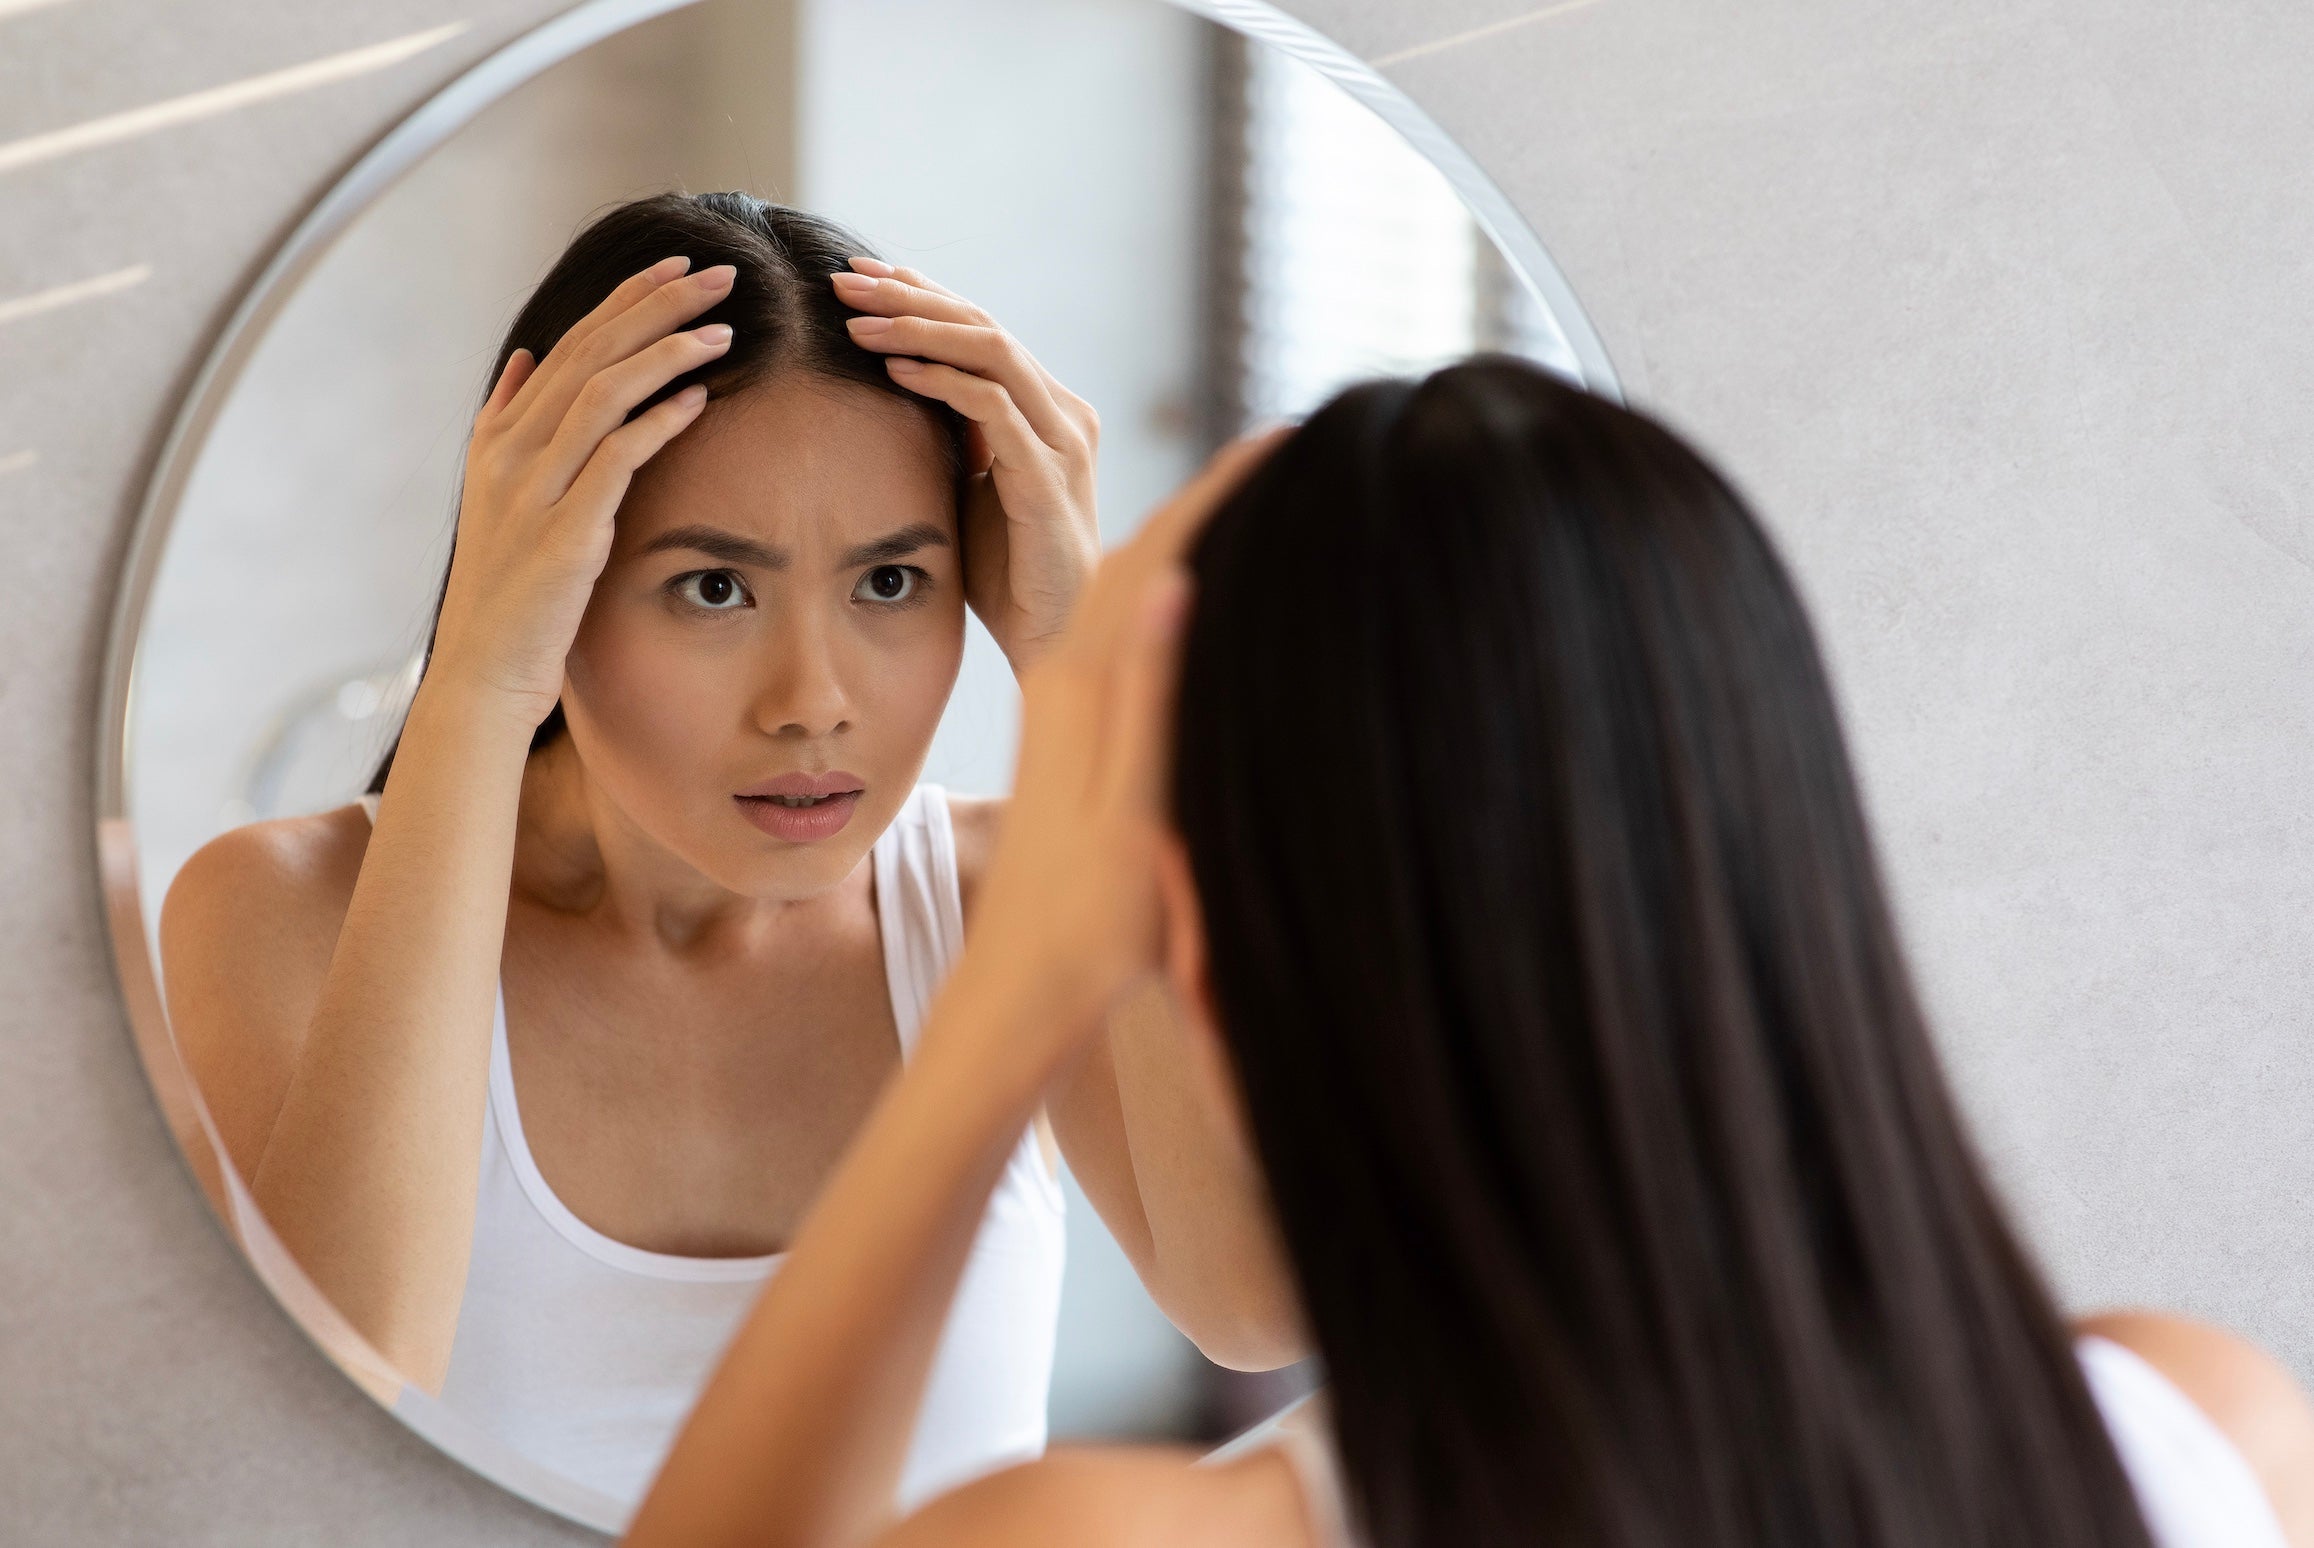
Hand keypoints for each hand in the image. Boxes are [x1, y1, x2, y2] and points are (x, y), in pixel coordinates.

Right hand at [427, 257, 736, 727]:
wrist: (484, 669)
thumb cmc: (510, 591)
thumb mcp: (499, 498)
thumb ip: (510, 424)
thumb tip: (527, 360)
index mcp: (499, 436)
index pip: (572, 344)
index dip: (625, 299)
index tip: (675, 266)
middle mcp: (510, 451)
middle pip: (592, 352)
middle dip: (656, 305)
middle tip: (716, 273)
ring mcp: (533, 489)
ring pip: (603, 393)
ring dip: (666, 352)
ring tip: (722, 327)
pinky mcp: (563, 531)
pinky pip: (615, 458)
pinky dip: (657, 422)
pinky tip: (698, 397)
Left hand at [831, 259, 1099, 674]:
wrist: (1053, 636)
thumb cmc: (1008, 569)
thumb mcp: (973, 487)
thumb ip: (956, 437)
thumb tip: (896, 388)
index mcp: (1048, 409)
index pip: (981, 329)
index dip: (923, 295)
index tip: (860, 277)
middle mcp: (1064, 413)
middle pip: (984, 325)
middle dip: (911, 296)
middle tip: (845, 280)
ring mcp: (1062, 443)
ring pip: (992, 350)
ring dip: (919, 328)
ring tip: (858, 319)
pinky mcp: (1048, 478)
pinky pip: (994, 408)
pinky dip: (943, 380)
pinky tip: (895, 369)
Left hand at [956, 432, 1285, 1053]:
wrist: (1021, 988)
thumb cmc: (1090, 922)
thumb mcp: (1133, 812)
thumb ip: (1149, 697)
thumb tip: (1173, 581)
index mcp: (1088, 686)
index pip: (1160, 554)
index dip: (1220, 490)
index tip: (1281, 438)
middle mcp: (1069, 679)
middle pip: (1141, 552)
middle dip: (1208, 492)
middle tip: (1284, 446)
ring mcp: (1064, 704)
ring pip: (1126, 587)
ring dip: (1181, 530)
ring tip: (1247, 493)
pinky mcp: (1066, 732)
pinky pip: (1118, 629)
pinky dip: (1162, 585)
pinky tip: (1191, 590)